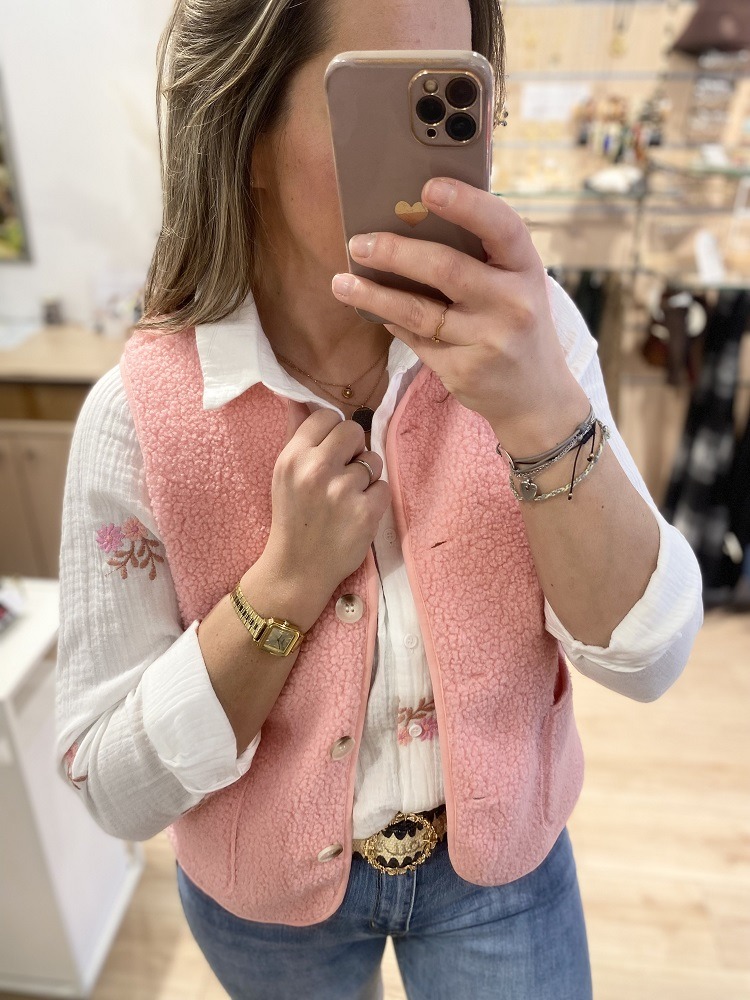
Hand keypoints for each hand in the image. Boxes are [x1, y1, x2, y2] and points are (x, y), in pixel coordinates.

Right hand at [264, 400, 390, 595]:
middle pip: (354, 430)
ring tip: (347, 497)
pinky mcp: (366, 511)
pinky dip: (374, 500)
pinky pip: (383, 487)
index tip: (330, 450)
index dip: (332, 432)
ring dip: (365, 476)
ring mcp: (343, 491)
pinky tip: (356, 513)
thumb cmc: (292, 517)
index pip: (326, 416)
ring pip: (373, 459)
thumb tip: (298, 397)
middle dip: (353, 449)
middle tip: (342, 473)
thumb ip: (296, 434)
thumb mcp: (283, 473)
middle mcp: (316, 469)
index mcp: (293, 456)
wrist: (297, 568)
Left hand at [331, 176, 589, 453]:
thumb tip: (415, 214)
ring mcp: (489, 340)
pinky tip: (372, 311)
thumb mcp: (516, 284)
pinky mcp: (464, 371)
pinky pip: (416, 340)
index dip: (466, 204)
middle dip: (394, 253)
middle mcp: (513, 303)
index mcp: (527, 268)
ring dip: (373, 295)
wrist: (537, 396)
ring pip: (418, 311)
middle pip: (445, 269)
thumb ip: (482, 254)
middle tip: (358, 243)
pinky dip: (391, 322)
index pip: (501, 227)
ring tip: (341, 282)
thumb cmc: (517, 323)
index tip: (429, 188)